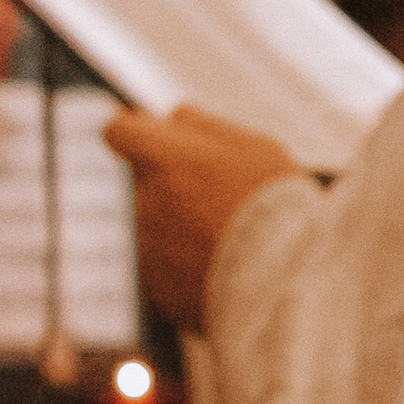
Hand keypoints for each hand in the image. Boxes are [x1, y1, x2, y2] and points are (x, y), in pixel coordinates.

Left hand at [103, 105, 299, 332]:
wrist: (284, 283)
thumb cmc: (276, 208)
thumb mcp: (257, 148)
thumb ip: (208, 127)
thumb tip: (178, 116)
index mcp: (163, 160)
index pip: (120, 132)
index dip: (138, 134)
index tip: (159, 141)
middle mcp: (144, 202)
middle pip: (142, 181)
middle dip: (170, 183)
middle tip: (218, 196)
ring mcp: (146, 248)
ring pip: (152, 224)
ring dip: (178, 225)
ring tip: (227, 237)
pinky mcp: (155, 288)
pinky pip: (162, 265)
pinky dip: (183, 264)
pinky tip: (222, 267)